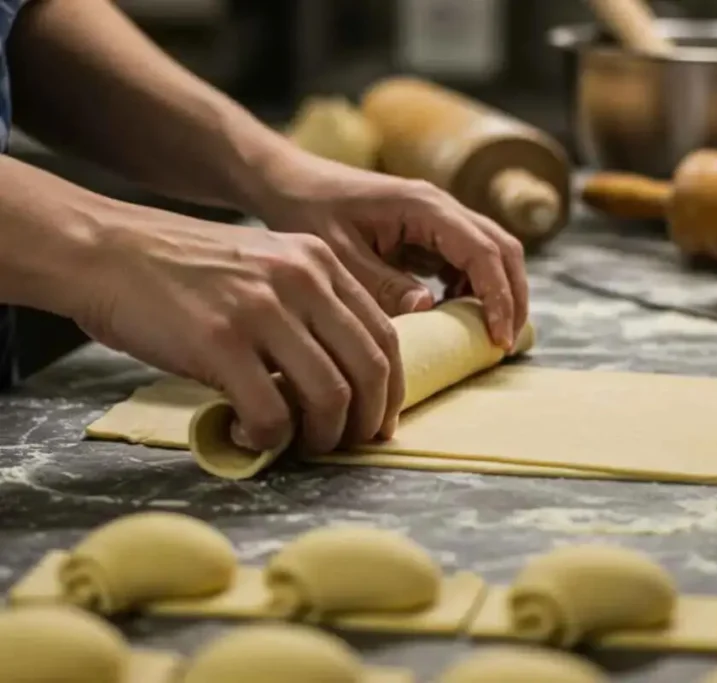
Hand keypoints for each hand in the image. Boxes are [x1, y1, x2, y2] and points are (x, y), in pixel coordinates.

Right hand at [76, 201, 404, 453]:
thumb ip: (309, 306)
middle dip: (366, 421)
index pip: (386, 335)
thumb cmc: (185, 269)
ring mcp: (262, 309)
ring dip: (322, 438)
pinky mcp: (220, 342)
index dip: (390, 389)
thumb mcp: (265, 265)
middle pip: (369, 368)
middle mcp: (302, 280)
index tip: (379, 420)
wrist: (107, 250)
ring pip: (330, 396)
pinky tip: (249, 437)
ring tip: (299, 445)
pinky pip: (270, 413)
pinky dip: (268, 441)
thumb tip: (342, 376)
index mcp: (320, 262)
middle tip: (347, 445)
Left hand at [253, 153, 528, 349]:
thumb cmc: (308, 211)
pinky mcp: (428, 231)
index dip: (499, 297)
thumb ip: (384, 284)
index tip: (498, 339)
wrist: (288, 182)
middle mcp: (441, 206)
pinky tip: (454, 314)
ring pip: (490, 253)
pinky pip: (466, 259)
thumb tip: (431, 307)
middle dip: (513, 297)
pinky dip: (472, 288)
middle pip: (502, 249)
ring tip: (487, 335)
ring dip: (497, 292)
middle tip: (505, 343)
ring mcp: (437, 217)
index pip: (483, 252)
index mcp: (424, 206)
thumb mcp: (341, 256)